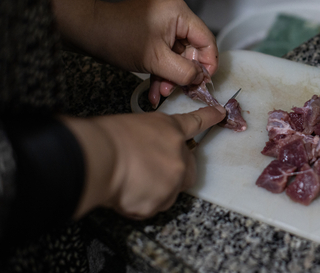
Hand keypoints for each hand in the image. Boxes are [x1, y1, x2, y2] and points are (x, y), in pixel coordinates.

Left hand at [46, 0, 218, 106]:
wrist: (87, 31)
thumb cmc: (119, 39)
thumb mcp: (155, 60)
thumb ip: (183, 71)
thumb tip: (201, 78)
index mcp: (179, 12)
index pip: (206, 39)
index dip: (209, 62)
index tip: (205, 81)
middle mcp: (174, 12)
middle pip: (191, 48)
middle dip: (184, 72)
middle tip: (179, 90)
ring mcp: (162, 21)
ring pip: (177, 53)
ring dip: (171, 74)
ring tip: (162, 92)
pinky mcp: (153, 30)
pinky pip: (165, 51)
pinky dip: (161, 68)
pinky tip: (155, 88)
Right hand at [62, 105, 225, 219]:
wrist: (99, 157)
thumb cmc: (109, 137)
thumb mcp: (135, 125)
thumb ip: (152, 139)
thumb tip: (148, 151)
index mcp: (171, 130)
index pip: (196, 122)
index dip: (209, 118)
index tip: (220, 113)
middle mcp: (179, 156)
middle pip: (189, 171)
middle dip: (176, 173)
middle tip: (152, 172)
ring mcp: (172, 180)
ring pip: (170, 192)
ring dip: (156, 191)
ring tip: (131, 182)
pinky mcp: (161, 201)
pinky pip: (153, 206)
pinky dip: (141, 203)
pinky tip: (125, 192)